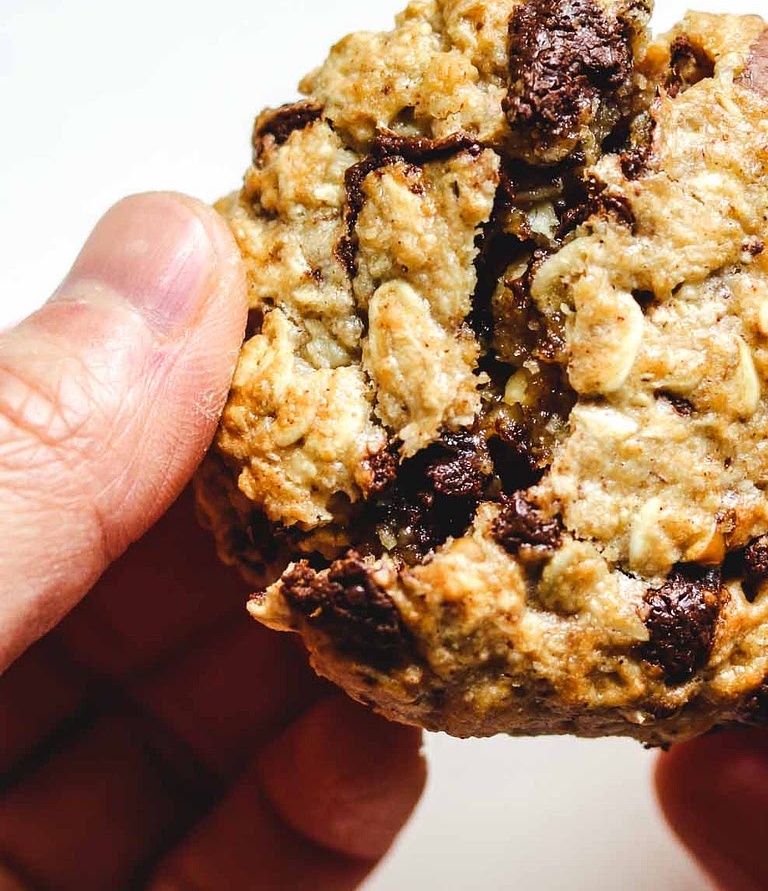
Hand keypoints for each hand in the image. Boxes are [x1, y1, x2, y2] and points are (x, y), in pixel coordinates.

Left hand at [0, 195, 423, 889]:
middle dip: (281, 525)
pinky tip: (374, 742)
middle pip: (124, 577)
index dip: (178, 372)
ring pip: (185, 721)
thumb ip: (7, 462)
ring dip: (318, 667)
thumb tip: (176, 246)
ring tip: (418, 605)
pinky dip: (311, 809)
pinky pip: (214, 860)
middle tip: (411, 468)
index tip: (324, 326)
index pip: (31, 439)